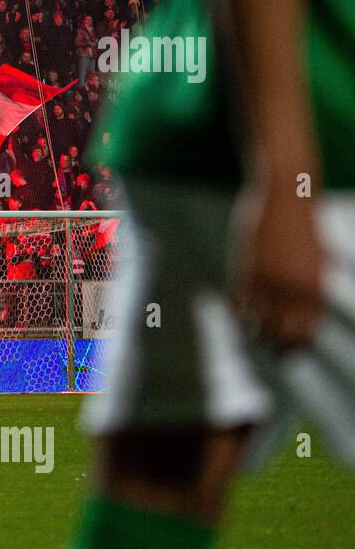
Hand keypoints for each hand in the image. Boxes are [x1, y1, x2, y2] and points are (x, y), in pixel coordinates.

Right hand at [229, 182, 324, 350]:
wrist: (287, 196)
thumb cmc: (301, 224)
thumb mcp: (314, 259)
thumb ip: (309, 286)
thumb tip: (306, 308)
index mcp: (314, 289)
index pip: (306, 333)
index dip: (294, 347)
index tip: (284, 351)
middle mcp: (294, 291)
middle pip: (282, 335)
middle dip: (272, 345)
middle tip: (263, 345)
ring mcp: (270, 283)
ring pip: (256, 323)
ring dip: (250, 330)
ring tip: (246, 331)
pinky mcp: (248, 271)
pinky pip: (238, 303)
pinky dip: (235, 311)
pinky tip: (234, 310)